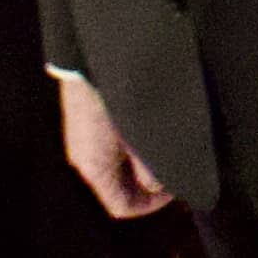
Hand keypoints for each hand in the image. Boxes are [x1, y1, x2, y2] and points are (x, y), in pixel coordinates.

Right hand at [58, 70, 168, 218]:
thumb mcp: (143, 138)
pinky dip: (131, 143)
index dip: (152, 205)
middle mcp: (82, 157)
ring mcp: (81, 136)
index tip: (177, 189)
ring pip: (115, 163)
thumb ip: (152, 168)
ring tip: (166, 144)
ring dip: (140, 161)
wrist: (94, 52)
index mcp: (94, 170)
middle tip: (174, 166)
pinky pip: (110, 143)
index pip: (121, 206)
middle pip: (117, 186)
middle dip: (147, 182)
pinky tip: (148, 125)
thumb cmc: (120, 99)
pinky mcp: (84, 116)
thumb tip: (158, 184)